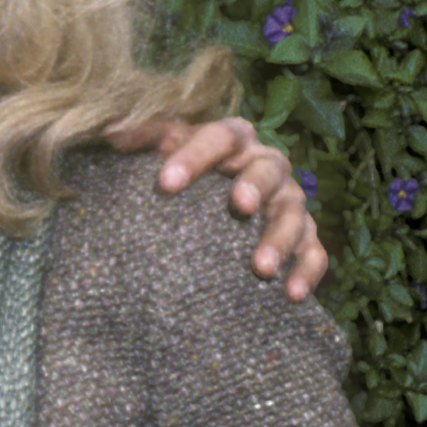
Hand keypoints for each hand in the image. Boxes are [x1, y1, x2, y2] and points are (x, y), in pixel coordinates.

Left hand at [108, 112, 326, 299]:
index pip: (220, 137)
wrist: (208, 211)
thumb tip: (111, 131)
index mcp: (233, 140)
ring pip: (295, 214)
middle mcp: (267, 166)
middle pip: (268, 169)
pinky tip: (292, 295)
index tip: (165, 182)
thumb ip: (143, 139)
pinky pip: (315, 253)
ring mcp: (288, 203)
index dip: (195, 156)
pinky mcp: (303, 239)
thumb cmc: (182, 176)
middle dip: (255, 187)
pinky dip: (307, 271)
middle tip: (238, 206)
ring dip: (280, 239)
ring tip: (261, 268)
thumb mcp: (162, 153)